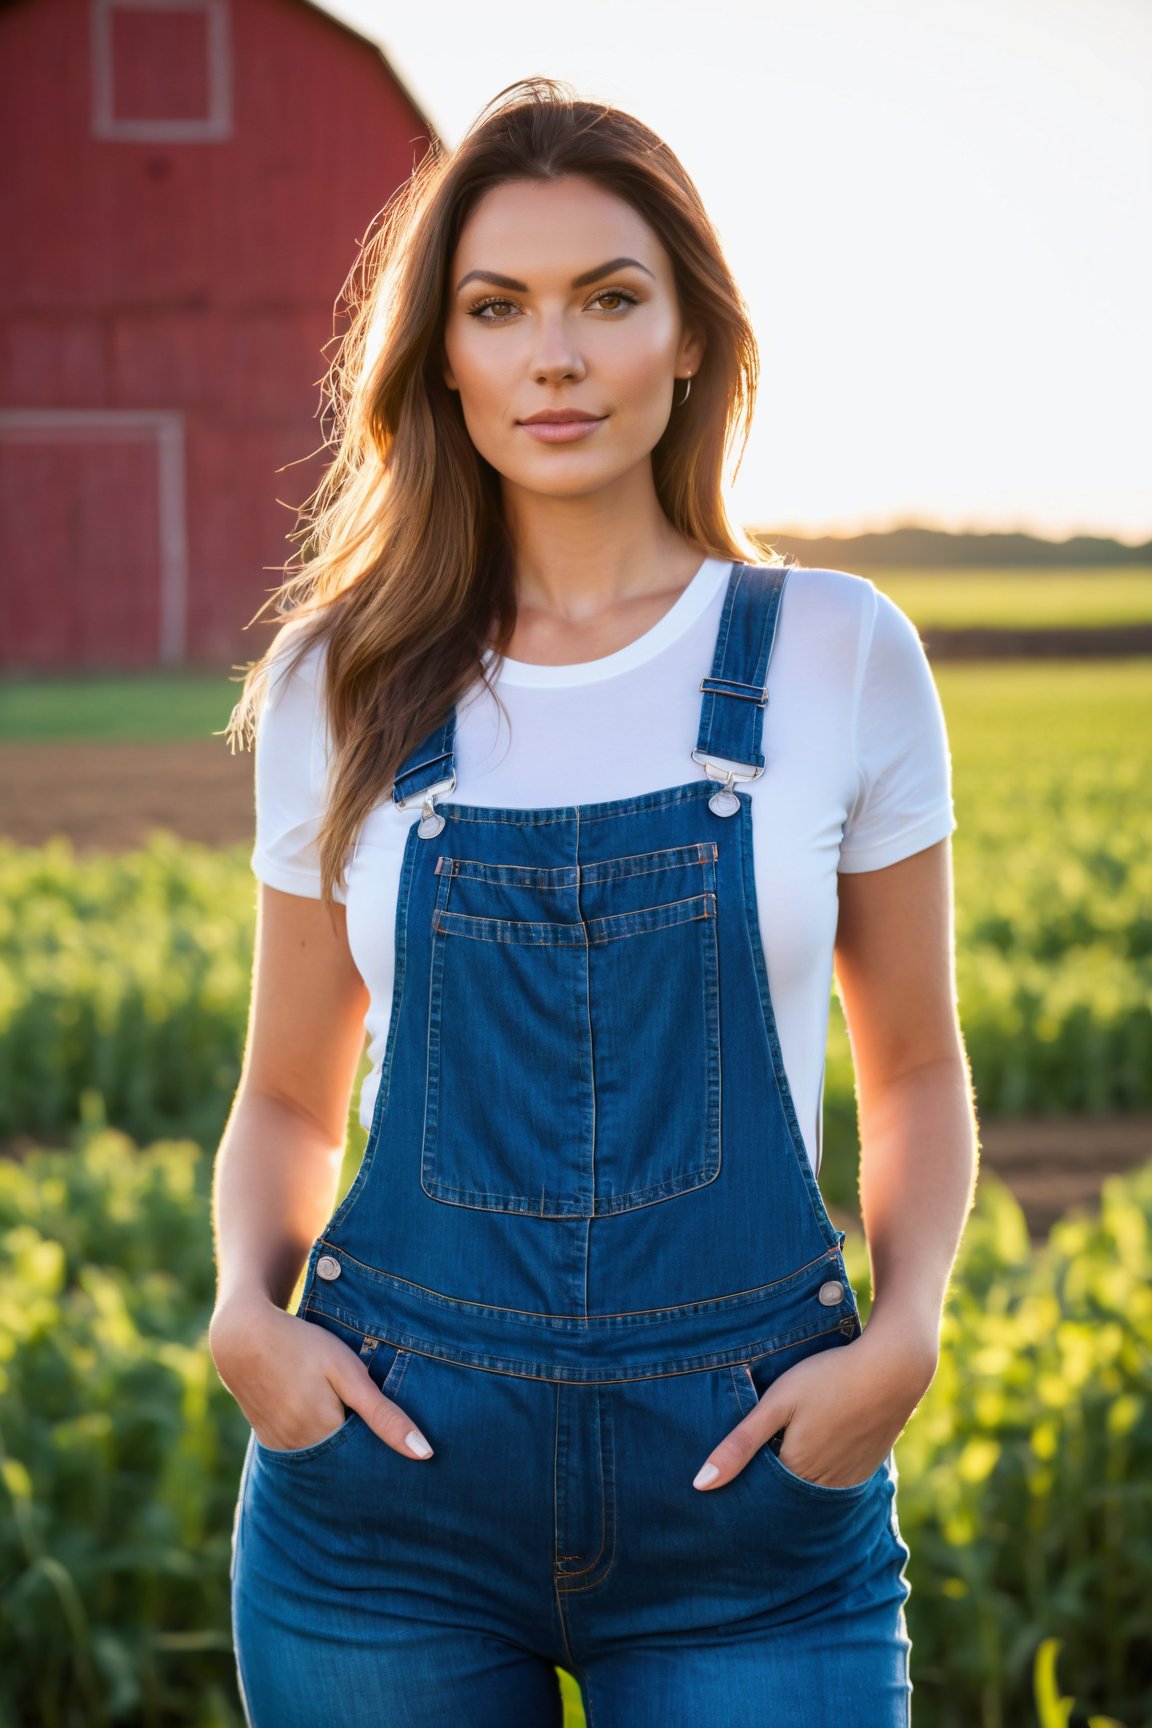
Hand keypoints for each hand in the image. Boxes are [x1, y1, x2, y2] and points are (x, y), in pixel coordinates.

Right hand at [209, 1293, 433, 1459]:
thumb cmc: (302, 1346)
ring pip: (323, 1461)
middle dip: (363, 1456)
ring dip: (341, 1451)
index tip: (407, 1452)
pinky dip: (318, 1446)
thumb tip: (423, 1453)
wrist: (244, 1336)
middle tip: (381, 1439)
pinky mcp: (269, 1441)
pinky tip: (326, 1426)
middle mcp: (301, 1451)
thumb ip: (383, 1415)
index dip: (386, 1453)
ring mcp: (281, 1448)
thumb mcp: (348, 1373)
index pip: (368, 1460)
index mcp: (326, 1435)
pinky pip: (302, 1454)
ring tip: (356, 1430)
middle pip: (344, 1465)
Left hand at [692, 1324, 936, 1490]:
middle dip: (768, 1481)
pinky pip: (836, 1479)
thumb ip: (740, 1443)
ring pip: (811, 1487)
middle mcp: (824, 1484)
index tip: (730, 1467)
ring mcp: (850, 1477)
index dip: (744, 1477)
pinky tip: (817, 1443)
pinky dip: (822, 1469)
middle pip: (785, 1492)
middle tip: (757, 1455)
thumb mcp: (778, 1403)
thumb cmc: (828, 1377)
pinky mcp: (867, 1466)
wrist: (893, 1367)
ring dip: (796, 1475)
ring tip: (786, 1446)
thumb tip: (700, 1485)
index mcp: (796, 1470)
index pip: (759, 1489)